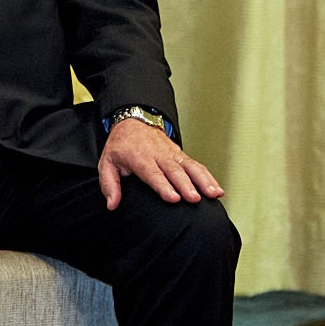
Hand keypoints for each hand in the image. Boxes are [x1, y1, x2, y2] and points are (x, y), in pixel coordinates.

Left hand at [97, 118, 224, 210]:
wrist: (134, 121)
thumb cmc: (121, 146)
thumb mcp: (107, 162)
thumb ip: (109, 184)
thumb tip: (112, 204)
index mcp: (139, 157)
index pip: (153, 173)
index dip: (163, 186)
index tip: (174, 198)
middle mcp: (158, 154)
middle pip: (174, 170)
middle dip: (186, 185)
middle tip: (194, 199)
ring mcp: (172, 153)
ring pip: (190, 166)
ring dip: (203, 180)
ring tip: (213, 194)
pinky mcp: (181, 154)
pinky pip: (196, 165)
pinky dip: (208, 176)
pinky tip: (217, 189)